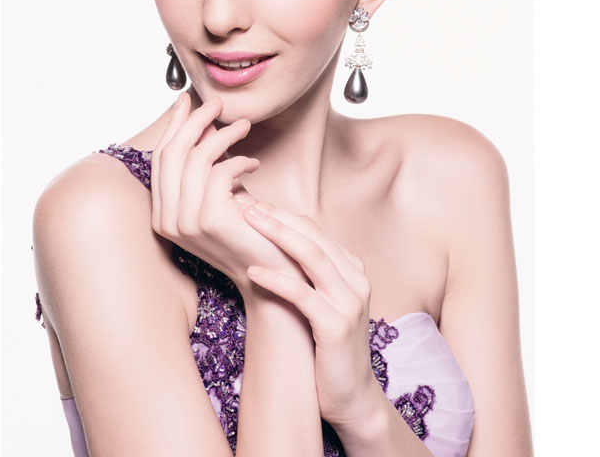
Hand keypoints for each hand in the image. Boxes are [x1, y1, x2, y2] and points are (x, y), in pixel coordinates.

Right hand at [150, 92, 307, 292]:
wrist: (271, 273)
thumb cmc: (247, 233)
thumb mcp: (216, 195)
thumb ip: (203, 166)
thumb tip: (201, 123)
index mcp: (162, 215)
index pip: (160, 159)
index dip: (173, 126)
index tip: (186, 101)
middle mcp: (166, 221)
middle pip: (172, 153)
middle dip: (195, 121)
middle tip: (218, 103)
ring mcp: (185, 222)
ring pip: (196, 158)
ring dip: (223, 135)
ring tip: (244, 126)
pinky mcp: (208, 220)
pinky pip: (220, 171)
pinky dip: (239, 160)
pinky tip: (253, 164)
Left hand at [240, 199, 377, 427]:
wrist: (351, 396)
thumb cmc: (326, 346)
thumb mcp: (320, 300)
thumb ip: (304, 273)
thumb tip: (265, 241)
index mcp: (352, 268)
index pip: (314, 229)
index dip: (280, 213)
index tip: (249, 203)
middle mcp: (356, 279)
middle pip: (313, 235)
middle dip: (276, 216)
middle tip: (244, 203)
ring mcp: (350, 302)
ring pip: (312, 256)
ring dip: (277, 235)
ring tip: (247, 222)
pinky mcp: (337, 326)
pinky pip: (303, 295)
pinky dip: (277, 279)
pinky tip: (252, 270)